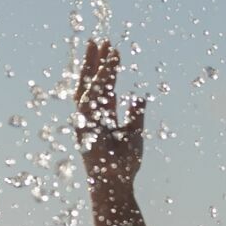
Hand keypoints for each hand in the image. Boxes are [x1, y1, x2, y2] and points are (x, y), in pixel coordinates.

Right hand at [73, 38, 147, 193]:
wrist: (114, 184)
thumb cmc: (123, 165)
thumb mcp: (134, 135)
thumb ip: (136, 115)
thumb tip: (139, 97)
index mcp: (102, 118)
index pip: (104, 89)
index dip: (107, 70)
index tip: (112, 51)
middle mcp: (92, 116)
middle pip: (90, 83)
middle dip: (93, 62)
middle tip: (98, 40)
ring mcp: (86, 120)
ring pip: (89, 87)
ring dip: (94, 66)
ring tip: (99, 46)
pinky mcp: (85, 126)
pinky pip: (91, 99)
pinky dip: (98, 84)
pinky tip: (106, 67)